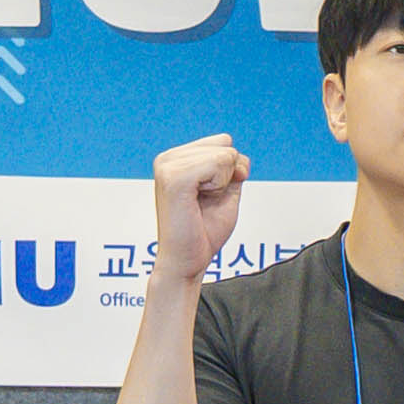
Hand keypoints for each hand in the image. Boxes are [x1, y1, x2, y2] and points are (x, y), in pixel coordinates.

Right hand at [151, 134, 247, 281]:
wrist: (187, 261)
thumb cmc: (204, 231)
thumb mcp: (225, 191)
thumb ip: (232, 168)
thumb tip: (236, 155)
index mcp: (176, 159)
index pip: (224, 142)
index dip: (232, 169)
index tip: (212, 194)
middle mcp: (167, 158)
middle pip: (226, 145)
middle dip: (229, 175)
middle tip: (205, 202)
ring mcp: (167, 166)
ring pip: (224, 155)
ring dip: (222, 184)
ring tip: (200, 204)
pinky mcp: (174, 178)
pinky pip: (218, 164)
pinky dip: (219, 186)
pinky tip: (198, 203)